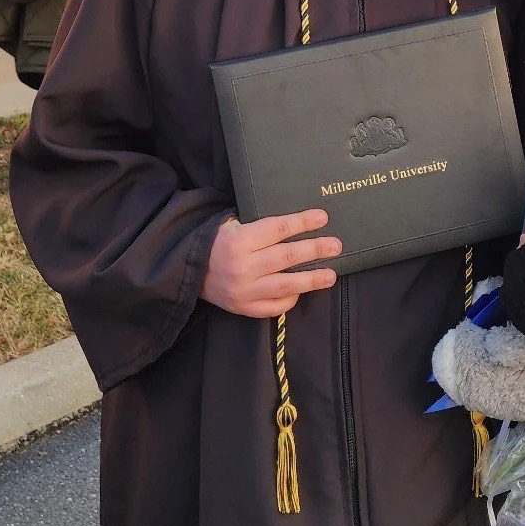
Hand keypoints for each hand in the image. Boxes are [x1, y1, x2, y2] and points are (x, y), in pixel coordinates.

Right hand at [201, 209, 340, 317]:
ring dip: (311, 279)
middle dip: (315, 250)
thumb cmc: (215, 242)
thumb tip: (296, 222)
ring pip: (285, 284)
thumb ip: (258, 225)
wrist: (188, 271)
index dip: (302, 222)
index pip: (278, 229)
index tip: (323, 217)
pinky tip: (302, 290)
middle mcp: (243, 267)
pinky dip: (290, 299)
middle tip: (336, 246)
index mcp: (239, 241)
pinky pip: (273, 306)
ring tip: (331, 275)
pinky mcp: (243, 308)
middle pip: (286, 257)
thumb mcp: (230, 225)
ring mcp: (243, 291)